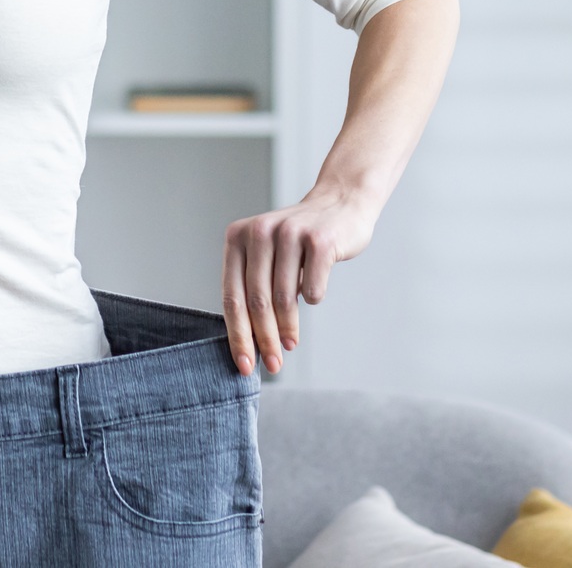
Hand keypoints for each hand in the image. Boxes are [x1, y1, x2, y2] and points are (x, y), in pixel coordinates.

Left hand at [221, 184, 383, 376]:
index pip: (232, 296)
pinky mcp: (319, 240)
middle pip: (256, 301)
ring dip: (287, 329)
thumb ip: (254, 287)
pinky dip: (313, 300)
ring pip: (283, 299)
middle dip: (264, 340)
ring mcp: (290, 233)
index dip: (238, 335)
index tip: (244, 365)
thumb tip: (250, 343)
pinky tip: (314, 295)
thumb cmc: (300, 242)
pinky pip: (313, 289)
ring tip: (291, 345)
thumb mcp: (266, 255)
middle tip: (273, 365)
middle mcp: (259, 232)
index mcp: (237, 237)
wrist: (340, 205)